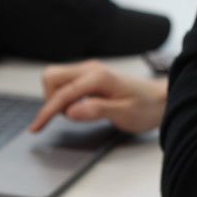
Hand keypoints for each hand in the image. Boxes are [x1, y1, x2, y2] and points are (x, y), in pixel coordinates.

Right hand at [29, 61, 167, 133]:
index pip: (63, 94)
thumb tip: (71, 112)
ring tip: (74, 113)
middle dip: (49, 100)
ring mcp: (89, 71)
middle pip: (52, 77)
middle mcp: (91, 69)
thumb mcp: (124, 113)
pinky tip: (77, 108)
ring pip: (56, 79)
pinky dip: (63, 97)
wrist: (160, 100)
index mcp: (98, 77)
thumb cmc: (145, 107)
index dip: (47, 112)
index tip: (37, 127)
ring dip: (56, 98)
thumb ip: (96, 110)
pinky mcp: (89, 77)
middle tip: (62, 118)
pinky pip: (65, 84)